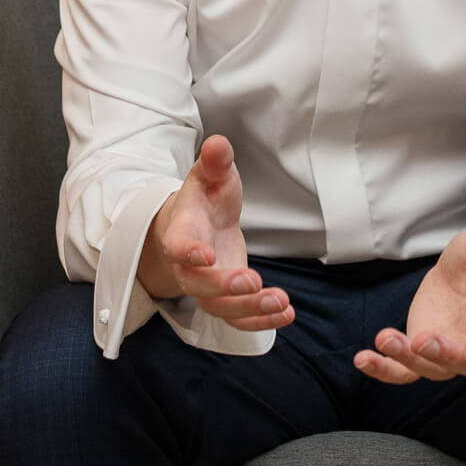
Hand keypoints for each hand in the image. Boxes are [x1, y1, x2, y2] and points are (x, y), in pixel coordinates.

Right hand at [136, 135, 293, 332]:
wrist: (197, 226)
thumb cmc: (203, 199)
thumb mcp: (209, 175)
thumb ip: (215, 163)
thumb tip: (219, 143)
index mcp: (182, 231)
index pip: (178, 245)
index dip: (188, 251)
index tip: (204, 255)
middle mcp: (189, 267)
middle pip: (199, 285)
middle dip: (224, 287)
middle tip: (253, 282)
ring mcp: (206, 287)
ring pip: (220, 308)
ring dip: (250, 310)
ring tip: (281, 303)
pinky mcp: (226, 300)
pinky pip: (239, 320)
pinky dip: (262, 323)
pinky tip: (287, 314)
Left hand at [354, 225, 465, 383]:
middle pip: (456, 362)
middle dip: (437, 355)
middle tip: (417, 340)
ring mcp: (444, 354)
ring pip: (426, 368)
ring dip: (402, 359)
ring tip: (381, 340)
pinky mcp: (420, 352)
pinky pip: (403, 370)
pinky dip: (384, 369)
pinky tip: (362, 359)